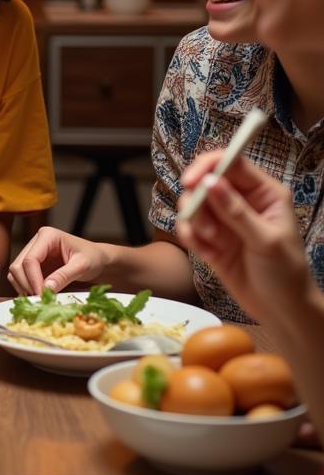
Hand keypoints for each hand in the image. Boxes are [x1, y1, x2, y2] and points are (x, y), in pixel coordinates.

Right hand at [7, 227, 106, 294]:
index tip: (41, 295)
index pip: (30, 259)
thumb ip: (64, 276)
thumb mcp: (82, 266)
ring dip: (24, 287)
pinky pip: (21, 278)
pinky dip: (26, 288)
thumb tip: (47, 288)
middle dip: (27, 284)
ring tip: (40, 298)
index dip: (33, 279)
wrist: (97, 260)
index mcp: (47, 236)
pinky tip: (39, 295)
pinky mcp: (33, 265)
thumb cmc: (93, 258)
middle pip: (18, 266)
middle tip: (40, 299)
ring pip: (16, 273)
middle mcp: (36, 242)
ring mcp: (33, 253)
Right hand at [176, 151, 310, 322]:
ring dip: (195, 223)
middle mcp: (241, 201)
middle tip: (206, 227)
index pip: (231, 163)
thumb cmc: (286, 274)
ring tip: (213, 244)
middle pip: (203, 182)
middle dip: (198, 202)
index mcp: (264, 193)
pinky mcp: (209, 240)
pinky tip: (207, 253)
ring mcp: (224, 221)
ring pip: (192, 205)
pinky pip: (188, 228)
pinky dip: (191, 239)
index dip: (207, 166)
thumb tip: (210, 181)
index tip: (189, 181)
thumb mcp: (266, 241)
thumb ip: (236, 211)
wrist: (281, 311)